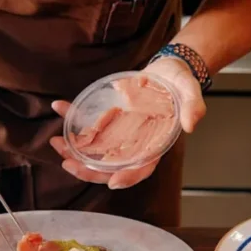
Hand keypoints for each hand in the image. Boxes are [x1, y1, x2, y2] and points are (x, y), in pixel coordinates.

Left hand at [49, 57, 206, 189]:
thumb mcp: (190, 91)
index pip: (143, 167)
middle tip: (69, 164)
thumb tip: (191, 124)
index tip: (113, 182)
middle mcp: (134, 143)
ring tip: (56, 143)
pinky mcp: (110, 117)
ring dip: (74, 150)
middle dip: (89, 170)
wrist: (168, 69)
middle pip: (111, 165)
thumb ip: (194, 107)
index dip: (129, 177)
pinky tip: (58, 106)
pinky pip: (88, 122)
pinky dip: (72, 116)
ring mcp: (120, 132)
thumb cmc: (180, 83)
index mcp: (155, 143)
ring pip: (95, 149)